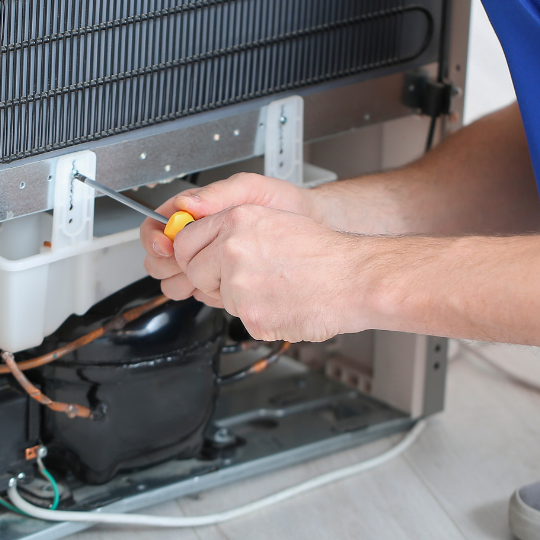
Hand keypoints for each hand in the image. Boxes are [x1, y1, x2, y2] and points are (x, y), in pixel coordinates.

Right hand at [140, 172, 320, 278]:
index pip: (156, 226)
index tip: (165, 245)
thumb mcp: (250, 189)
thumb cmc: (281, 203)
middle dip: (168, 264)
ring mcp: (207, 262)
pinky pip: (199, 294)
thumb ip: (218, 194)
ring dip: (186, 282)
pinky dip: (208, 293)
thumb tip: (186, 204)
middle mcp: (197, 238)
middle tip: (189, 263)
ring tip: (211, 274)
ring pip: (174, 281)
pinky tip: (227, 284)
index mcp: (195, 212)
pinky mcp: (220, 282)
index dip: (154, 238)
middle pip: (158, 259)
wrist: (310, 226)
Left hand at [164, 203, 373, 341]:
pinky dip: (261, 316)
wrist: (355, 278)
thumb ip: (232, 229)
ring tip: (276, 287)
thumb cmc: (324, 253)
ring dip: (241, 298)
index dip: (192, 255)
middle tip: (245, 278)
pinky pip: (241, 319)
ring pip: (219, 298)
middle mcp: (232, 249)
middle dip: (212, 280)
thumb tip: (201, 243)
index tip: (201, 261)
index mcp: (237, 220)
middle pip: (193, 272)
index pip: (185, 241)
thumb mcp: (273, 220)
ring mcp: (239, 284)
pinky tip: (285, 302)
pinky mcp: (250, 315)